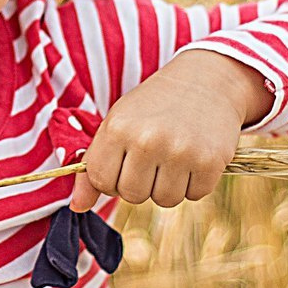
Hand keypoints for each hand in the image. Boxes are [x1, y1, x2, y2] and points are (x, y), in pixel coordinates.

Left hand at [74, 50, 270, 212]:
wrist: (205, 80)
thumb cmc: (153, 106)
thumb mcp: (117, 125)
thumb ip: (94, 165)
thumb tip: (77, 207)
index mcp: (118, 129)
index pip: (102, 182)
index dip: (113, 177)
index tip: (125, 161)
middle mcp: (147, 140)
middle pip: (133, 196)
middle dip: (141, 183)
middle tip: (153, 157)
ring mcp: (180, 152)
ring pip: (164, 200)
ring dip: (168, 185)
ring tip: (174, 156)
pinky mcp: (210, 161)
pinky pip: (194, 195)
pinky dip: (194, 182)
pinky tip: (194, 156)